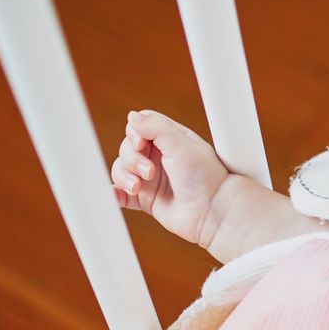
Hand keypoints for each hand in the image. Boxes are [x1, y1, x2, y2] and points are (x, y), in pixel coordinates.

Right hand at [110, 109, 232, 247]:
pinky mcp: (145, 200)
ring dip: (124, 177)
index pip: (138, 128)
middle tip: (151, 172)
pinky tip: (116, 195)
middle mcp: (158, 157)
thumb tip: (132, 116)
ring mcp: (150, 179)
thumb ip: (156, 127)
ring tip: (138, 188)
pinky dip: (115, 194)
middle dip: (132, 159)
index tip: (141, 144)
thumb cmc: (204, 176)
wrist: (213, 212)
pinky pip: (121, 195)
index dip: (134, 134)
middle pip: (126, 149)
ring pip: (120, 170)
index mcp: (168, 140)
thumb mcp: (182, 144)